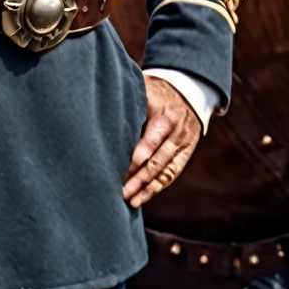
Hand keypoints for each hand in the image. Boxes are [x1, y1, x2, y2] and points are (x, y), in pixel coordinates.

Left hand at [123, 76, 201, 208]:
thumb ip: (128, 101)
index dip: (135, 159)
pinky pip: (173, 173)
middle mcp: (176, 131)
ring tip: (131, 201)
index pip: (149, 142)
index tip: (118, 171)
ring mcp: (183, 143)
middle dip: (139, 178)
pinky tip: (144, 196)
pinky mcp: (187, 151)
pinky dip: (159, 186)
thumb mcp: (143, 89)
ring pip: (166, 171)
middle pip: (157, 160)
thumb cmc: (155, 90)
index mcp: (164, 115)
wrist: (188, 88)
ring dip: (148, 188)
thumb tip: (101, 111)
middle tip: (122, 192)